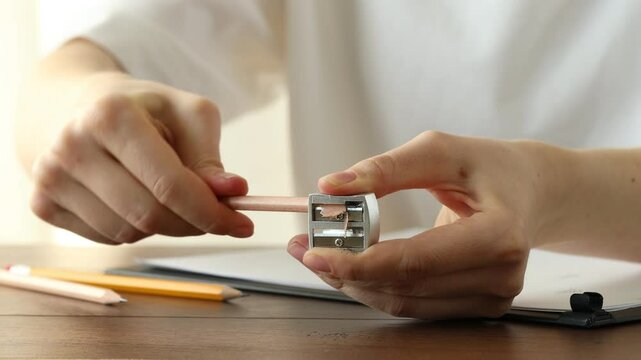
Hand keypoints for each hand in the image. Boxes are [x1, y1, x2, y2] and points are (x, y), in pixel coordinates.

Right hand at [30, 72, 252, 243]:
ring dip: (165, 225)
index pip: (170, 185)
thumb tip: (234, 192)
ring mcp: (50, 178)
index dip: (212, 212)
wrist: (80, 107)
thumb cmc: (145, 110)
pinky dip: (135, 228)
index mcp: (111, 116)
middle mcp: (72, 146)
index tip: (244, 224)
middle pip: (150, 215)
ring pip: (130, 233)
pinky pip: (107, 239)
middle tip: (220, 218)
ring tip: (166, 191)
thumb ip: (210, 157)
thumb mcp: (188, 116)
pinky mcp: (42, 204)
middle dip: (195, 223)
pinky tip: (134, 196)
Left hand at [288, 131, 560, 318]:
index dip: (360, 261)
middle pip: (404, 287)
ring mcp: (492, 298)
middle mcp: (500, 276)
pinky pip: (413, 305)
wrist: (531, 191)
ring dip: (355, 283)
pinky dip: (377, 287)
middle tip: (304, 247)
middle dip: (345, 271)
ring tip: (322, 253)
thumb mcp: (440, 151)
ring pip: (402, 303)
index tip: (314, 252)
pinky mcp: (478, 306)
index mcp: (500, 235)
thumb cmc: (489, 166)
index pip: (417, 262)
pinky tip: (355, 265)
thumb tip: (331, 187)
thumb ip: (385, 169)